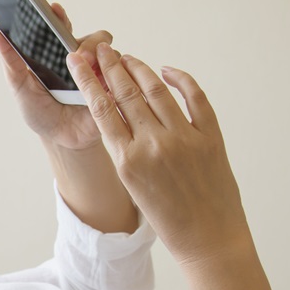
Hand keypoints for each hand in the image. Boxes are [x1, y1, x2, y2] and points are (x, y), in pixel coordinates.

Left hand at [0, 4, 110, 151]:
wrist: (59, 141)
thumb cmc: (40, 111)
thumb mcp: (19, 84)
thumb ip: (9, 56)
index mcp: (59, 53)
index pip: (62, 27)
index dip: (60, 16)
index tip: (53, 9)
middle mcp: (83, 59)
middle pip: (95, 38)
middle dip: (88, 42)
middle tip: (75, 54)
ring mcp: (99, 73)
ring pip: (110, 54)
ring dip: (100, 59)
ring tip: (87, 70)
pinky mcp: (112, 90)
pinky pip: (121, 78)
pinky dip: (114, 78)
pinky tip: (104, 86)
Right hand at [66, 43, 249, 265]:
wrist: (209, 240)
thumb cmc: (169, 220)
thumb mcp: (134, 185)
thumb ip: (126, 149)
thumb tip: (122, 112)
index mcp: (128, 161)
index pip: (102, 109)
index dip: (89, 80)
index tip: (78, 60)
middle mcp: (154, 145)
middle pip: (126, 93)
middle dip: (112, 67)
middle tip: (102, 49)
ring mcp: (184, 139)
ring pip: (156, 90)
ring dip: (140, 69)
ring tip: (127, 57)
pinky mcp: (211, 138)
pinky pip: (194, 97)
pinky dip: (180, 79)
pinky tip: (167, 71)